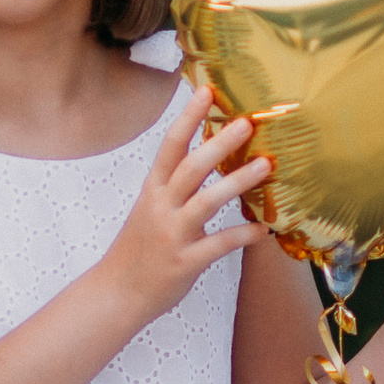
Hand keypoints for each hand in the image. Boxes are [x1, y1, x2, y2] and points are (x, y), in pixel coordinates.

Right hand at [105, 104, 273, 323]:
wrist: (117, 293)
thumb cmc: (140, 248)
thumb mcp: (152, 209)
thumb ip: (176, 185)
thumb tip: (210, 154)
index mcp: (152, 191)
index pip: (170, 146)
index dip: (187, 118)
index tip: (207, 91)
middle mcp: (161, 208)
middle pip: (190, 168)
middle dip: (219, 144)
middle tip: (247, 123)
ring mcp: (172, 235)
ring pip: (206, 202)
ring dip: (237, 182)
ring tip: (266, 166)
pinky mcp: (184, 262)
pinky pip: (218, 245)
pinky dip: (243, 235)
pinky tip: (264, 229)